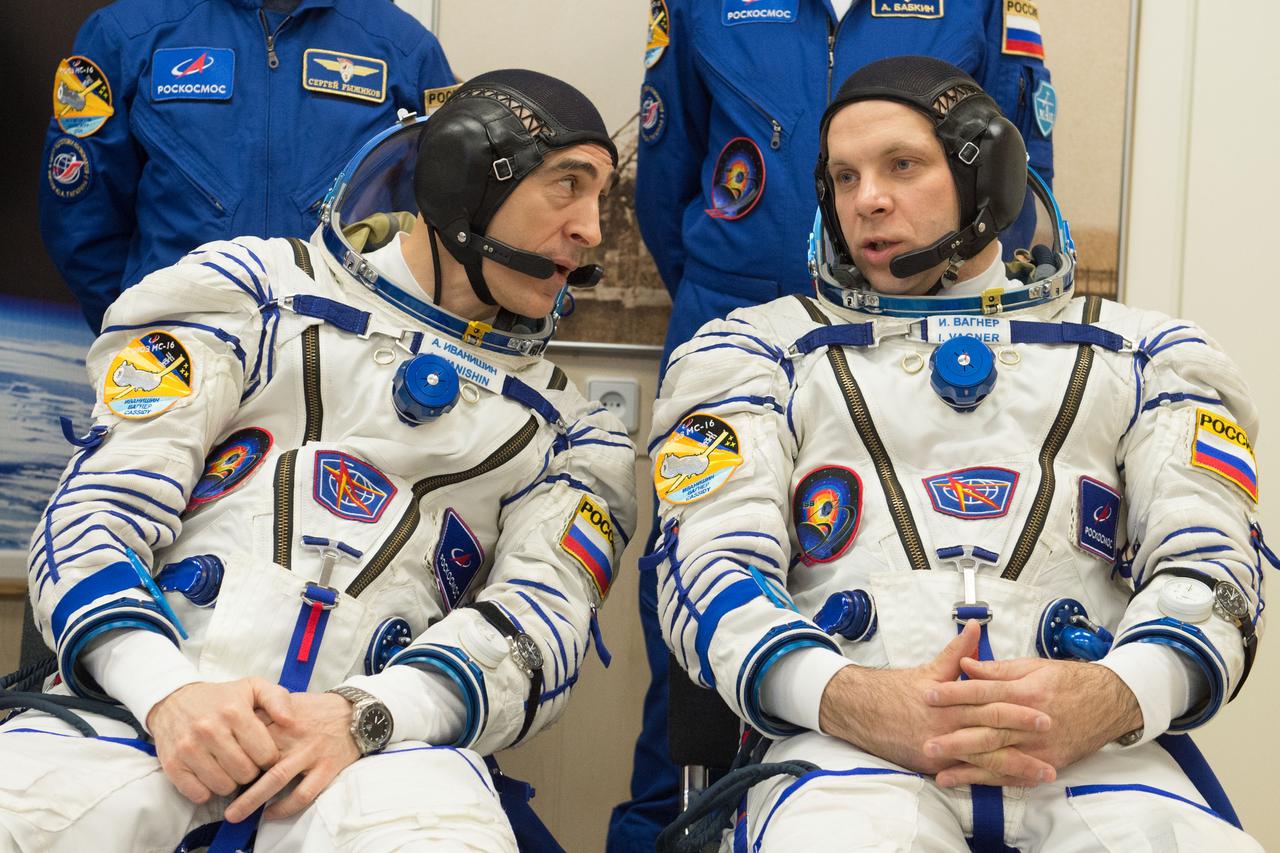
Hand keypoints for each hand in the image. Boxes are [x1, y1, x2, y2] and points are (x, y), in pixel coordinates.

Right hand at [147, 678, 293, 804]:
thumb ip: (278, 699)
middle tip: (245, 760)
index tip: (263, 753)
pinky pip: (199, 794)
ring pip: (223, 787)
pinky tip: (210, 774)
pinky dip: (207, 790)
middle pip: (246, 774)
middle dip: (250, 771)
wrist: (174, 700)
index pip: (266, 755)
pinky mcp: (172, 765)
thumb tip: (290, 722)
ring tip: (228, 767)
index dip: (269, 758)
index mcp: (234, 711)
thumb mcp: (253, 687)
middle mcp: (210, 730)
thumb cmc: (221, 698)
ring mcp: (188, 748)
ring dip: (230, 782)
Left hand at [224, 691, 360, 821]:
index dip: (229, 750)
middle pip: (257, 758)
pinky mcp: (326, 768)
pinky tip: (271, 814)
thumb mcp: (290, 701)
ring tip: (234, 814)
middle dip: (233, 778)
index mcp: (282, 717)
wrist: (358, 713)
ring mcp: (311, 753)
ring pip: (276, 779)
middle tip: (214, 794)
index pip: (248, 734)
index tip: (213, 764)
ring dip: (252, 799)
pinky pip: (303, 793)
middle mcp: (294, 735)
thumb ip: (266, 712)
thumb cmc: (319, 710)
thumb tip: (235, 727)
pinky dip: (285, 807)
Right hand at [819, 621, 1052, 783]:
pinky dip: (990, 780)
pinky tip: (1011, 785)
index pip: (991, 706)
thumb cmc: (897, 690)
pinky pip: (966, 775)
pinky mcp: (932, 765)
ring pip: (984, 760)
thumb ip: (957, 652)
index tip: (1045, 713)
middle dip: (1025, 740)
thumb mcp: (930, 669)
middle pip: (993, 735)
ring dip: (1017, 767)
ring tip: (1044, 772)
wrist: (862, 710)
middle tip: (1053, 743)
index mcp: (950, 701)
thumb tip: (974, 628)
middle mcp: (947, 726)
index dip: (1019, 710)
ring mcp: (940, 748)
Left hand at [923, 656, 1142, 786]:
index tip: (928, 695)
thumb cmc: (1070, 680)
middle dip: (955, 738)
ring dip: (969, 766)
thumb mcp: (1035, 666)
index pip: (983, 693)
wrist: (1111, 702)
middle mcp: (1032, 722)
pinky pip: (1016, 774)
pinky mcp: (1048, 763)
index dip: (954, 694)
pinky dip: (992, 781)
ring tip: (941, 771)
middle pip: (987, 730)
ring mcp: (1040, 746)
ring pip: (999, 757)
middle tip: (926, 743)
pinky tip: (970, 783)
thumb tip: (965, 665)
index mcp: (1026, 692)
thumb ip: (998, 669)